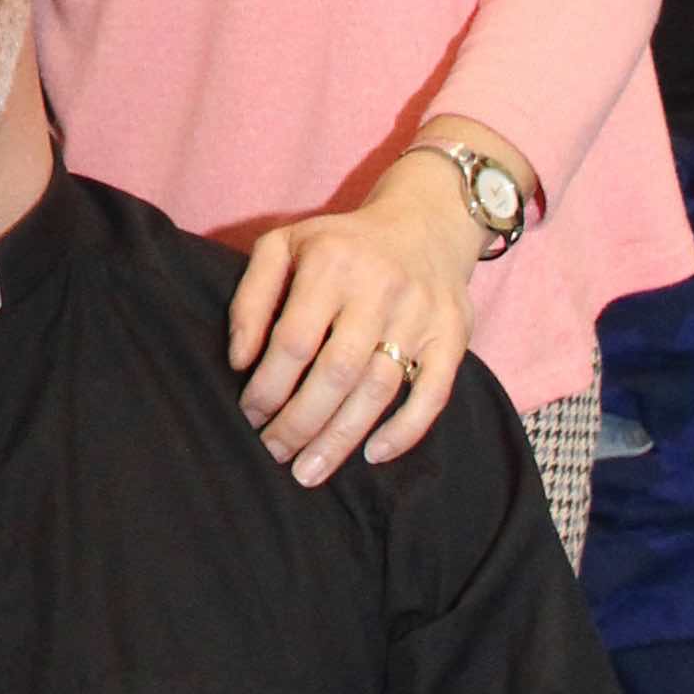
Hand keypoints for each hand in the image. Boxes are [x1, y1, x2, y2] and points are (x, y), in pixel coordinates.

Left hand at [224, 156, 480, 485]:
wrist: (425, 223)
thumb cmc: (339, 244)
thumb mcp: (283, 246)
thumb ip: (251, 298)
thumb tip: (239, 360)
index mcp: (331, 265)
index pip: (294, 341)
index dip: (268, 385)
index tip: (249, 415)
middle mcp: (379, 291)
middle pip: (336, 372)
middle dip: (300, 422)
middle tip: (274, 453)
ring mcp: (421, 315)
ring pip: (379, 389)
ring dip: (342, 437)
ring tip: (310, 470)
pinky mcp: (453, 335)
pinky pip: (434, 393)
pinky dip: (405, 430)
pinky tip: (373, 455)